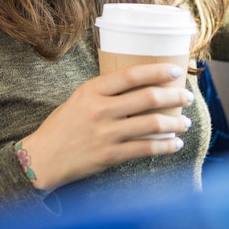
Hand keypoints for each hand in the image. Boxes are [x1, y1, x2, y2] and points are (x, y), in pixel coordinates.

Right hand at [17, 63, 192, 191]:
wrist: (42, 159)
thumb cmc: (61, 128)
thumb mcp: (77, 100)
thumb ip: (103, 93)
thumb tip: (138, 87)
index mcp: (91, 91)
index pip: (131, 75)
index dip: (157, 71)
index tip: (175, 70)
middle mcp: (101, 110)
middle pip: (148, 98)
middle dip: (174, 96)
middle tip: (186, 96)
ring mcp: (106, 133)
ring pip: (152, 123)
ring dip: (175, 122)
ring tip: (185, 122)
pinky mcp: (110, 155)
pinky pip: (146, 148)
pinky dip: (165, 146)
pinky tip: (175, 144)